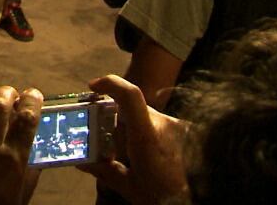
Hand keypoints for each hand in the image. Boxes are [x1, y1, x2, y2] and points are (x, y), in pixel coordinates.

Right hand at [76, 75, 188, 204]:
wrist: (193, 202)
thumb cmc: (162, 196)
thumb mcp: (129, 187)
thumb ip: (105, 170)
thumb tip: (83, 162)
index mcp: (146, 136)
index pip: (129, 96)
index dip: (110, 83)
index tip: (94, 87)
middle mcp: (164, 125)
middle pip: (133, 109)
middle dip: (117, 120)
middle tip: (109, 142)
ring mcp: (179, 127)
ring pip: (147, 117)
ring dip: (135, 130)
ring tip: (134, 156)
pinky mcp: (188, 132)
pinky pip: (162, 126)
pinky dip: (151, 136)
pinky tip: (151, 157)